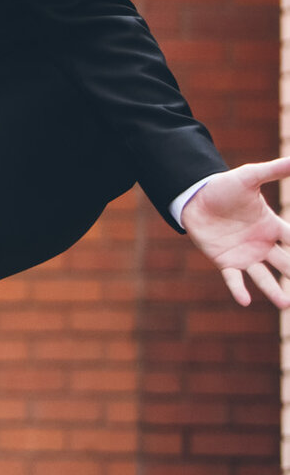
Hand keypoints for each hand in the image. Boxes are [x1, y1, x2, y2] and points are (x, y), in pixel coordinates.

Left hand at [180, 156, 289, 307]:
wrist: (194, 197)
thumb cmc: (224, 187)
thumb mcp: (250, 177)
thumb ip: (274, 170)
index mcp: (272, 226)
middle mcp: (262, 244)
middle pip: (286, 264)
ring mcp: (244, 255)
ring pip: (264, 277)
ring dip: (274, 291)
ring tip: (285, 304)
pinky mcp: (224, 261)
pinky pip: (233, 279)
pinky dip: (239, 289)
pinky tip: (245, 301)